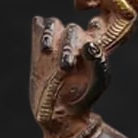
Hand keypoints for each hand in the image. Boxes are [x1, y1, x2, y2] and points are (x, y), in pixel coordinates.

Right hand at [31, 16, 108, 137]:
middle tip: (65, 67)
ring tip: (47, 51)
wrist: (61, 113)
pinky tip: (43, 47)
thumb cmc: (84, 99)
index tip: (87, 49)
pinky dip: (40, 30)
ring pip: (54, 24)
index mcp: (92, 47)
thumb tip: (89, 44)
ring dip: (50, 34)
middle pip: (71, 30)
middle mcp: (75, 42)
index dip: (90, 30)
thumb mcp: (97, 83)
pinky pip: (40, 27)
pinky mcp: (39, 50)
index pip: (94, 28)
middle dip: (67, 46)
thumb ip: (97, 64)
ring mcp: (56, 44)